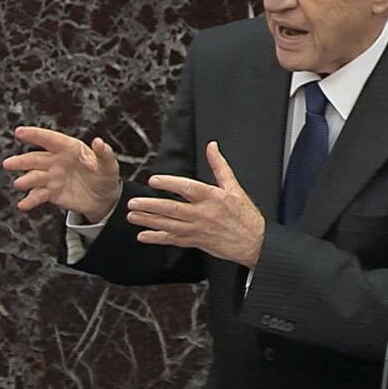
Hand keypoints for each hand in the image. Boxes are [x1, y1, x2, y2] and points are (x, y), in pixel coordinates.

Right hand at [2, 126, 121, 221]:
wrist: (103, 199)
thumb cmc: (105, 176)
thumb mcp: (109, 166)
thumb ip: (104, 154)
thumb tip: (99, 142)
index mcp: (69, 148)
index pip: (50, 139)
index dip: (35, 135)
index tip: (19, 132)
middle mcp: (56, 160)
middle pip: (36, 158)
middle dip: (22, 161)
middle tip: (9, 164)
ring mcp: (52, 177)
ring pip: (34, 176)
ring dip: (26, 180)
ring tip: (19, 184)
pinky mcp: (51, 192)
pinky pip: (38, 195)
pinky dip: (30, 200)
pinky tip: (23, 204)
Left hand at [125, 141, 265, 266]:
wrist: (255, 242)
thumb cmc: (245, 215)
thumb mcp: (234, 187)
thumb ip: (220, 166)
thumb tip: (212, 147)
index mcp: (213, 197)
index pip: (187, 188)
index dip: (169, 183)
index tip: (154, 180)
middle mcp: (203, 213)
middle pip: (172, 209)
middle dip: (150, 205)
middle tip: (133, 202)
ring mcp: (198, 229)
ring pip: (169, 225)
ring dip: (149, 221)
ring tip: (132, 216)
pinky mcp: (196, 241)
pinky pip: (173, 240)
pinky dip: (157, 239)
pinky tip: (143, 236)